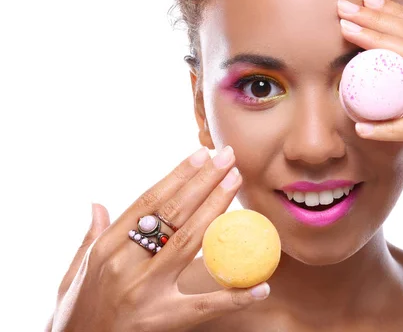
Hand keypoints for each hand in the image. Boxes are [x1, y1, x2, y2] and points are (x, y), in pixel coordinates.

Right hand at [51, 147, 269, 331]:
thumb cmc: (76, 311)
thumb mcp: (74, 272)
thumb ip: (91, 236)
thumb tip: (97, 204)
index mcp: (105, 249)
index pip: (147, 203)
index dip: (177, 176)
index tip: (200, 154)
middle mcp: (125, 265)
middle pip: (173, 214)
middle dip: (203, 181)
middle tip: (227, 157)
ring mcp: (145, 291)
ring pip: (188, 242)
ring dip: (215, 208)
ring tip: (236, 182)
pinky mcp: (162, 320)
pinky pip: (205, 305)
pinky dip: (235, 295)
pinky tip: (261, 284)